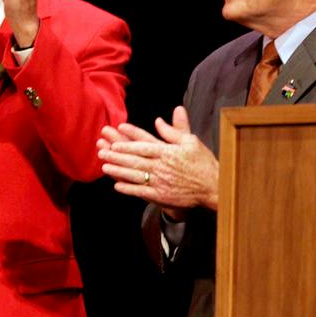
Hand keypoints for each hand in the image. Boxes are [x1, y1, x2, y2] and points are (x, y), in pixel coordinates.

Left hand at [100, 107, 218, 212]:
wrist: (214, 187)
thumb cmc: (203, 163)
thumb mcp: (191, 142)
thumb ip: (173, 131)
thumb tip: (158, 120)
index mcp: (168, 152)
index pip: (143, 145)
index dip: (127, 141)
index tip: (115, 137)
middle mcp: (162, 166)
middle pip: (134, 159)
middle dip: (116, 155)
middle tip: (101, 151)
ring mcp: (161, 182)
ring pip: (134, 175)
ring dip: (118, 171)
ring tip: (104, 166)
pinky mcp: (162, 196)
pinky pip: (141, 192)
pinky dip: (128, 188)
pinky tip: (117, 185)